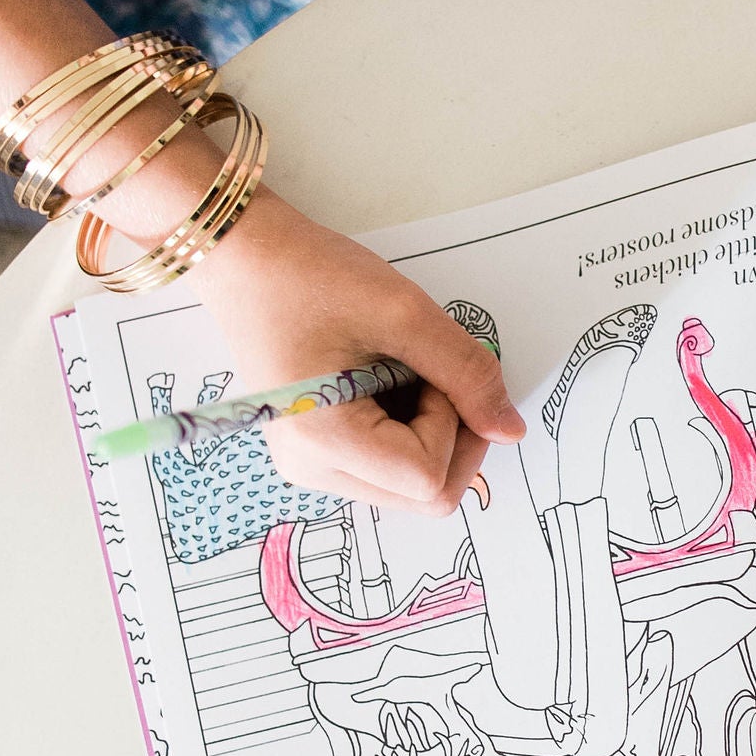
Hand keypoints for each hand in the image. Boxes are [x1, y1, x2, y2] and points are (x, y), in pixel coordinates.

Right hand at [193, 190, 524, 513]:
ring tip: (397, 371)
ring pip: (409, 486)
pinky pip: (386, 467)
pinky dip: (406, 431)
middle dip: (450, 436)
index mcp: (321, 439)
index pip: (427, 477)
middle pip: (423, 497)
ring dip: (429, 433)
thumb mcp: (404, 313)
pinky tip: (384, 382)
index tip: (429, 366)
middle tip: (429, 372)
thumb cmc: (310, 275)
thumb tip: (510, 430)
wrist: (245, 258)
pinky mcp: (315, 454)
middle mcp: (310, 469)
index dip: (452, 422)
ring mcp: (309, 467)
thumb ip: (466, 373)